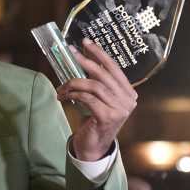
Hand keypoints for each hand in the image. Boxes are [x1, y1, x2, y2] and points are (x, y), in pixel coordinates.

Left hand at [57, 38, 136, 160]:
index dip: (99, 53)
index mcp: (129, 93)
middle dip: (84, 61)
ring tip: (61, 87)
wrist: (93, 147)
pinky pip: (86, 98)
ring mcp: (120, 109)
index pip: (114, 68)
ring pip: (93, 86)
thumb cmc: (94, 120)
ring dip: (73, 83)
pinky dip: (72, 94)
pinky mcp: (107, 116)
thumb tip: (79, 59)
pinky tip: (62, 96)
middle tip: (70, 53)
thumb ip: (97, 83)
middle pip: (103, 74)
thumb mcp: (99, 99)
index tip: (85, 42)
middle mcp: (128, 100)